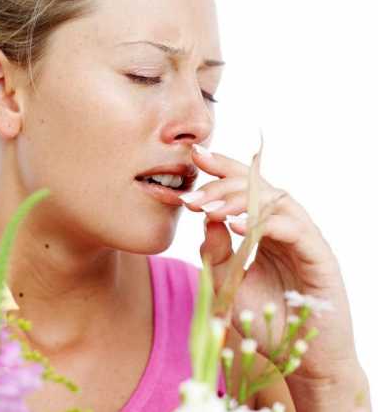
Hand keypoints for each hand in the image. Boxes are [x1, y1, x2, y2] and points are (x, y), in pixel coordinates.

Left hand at [181, 143, 360, 385]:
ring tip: (209, 210)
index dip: (220, 168)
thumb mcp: (228, 282)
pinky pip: (292, 228)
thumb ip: (215, 251)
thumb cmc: (264, 318)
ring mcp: (303, 237)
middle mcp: (284, 225)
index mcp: (262, 226)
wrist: (301, 357)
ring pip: (274, 200)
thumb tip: (205, 219)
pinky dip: (265, 223)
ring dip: (238, 201)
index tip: (194, 155)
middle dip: (221, 184)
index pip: (242, 187)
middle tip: (192, 197)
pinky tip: (238, 227)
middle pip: (256, 186)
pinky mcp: (319, 254)